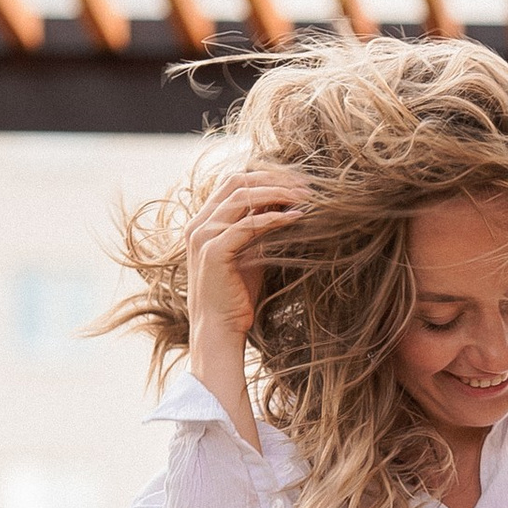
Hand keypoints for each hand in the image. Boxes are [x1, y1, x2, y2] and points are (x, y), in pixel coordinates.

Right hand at [185, 164, 308, 443]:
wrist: (220, 332)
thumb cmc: (238, 298)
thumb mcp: (252, 255)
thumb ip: (262, 229)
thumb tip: (290, 205)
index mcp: (204, 221)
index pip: (235, 182)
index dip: (268, 176)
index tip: (300, 181)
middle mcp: (198, 223)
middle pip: (238, 181)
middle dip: (276, 179)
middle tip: (309, 185)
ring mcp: (203, 236)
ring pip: (243, 196)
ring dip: (279, 193)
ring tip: (308, 198)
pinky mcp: (214, 251)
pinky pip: (248, 224)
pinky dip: (275, 218)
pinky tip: (297, 218)